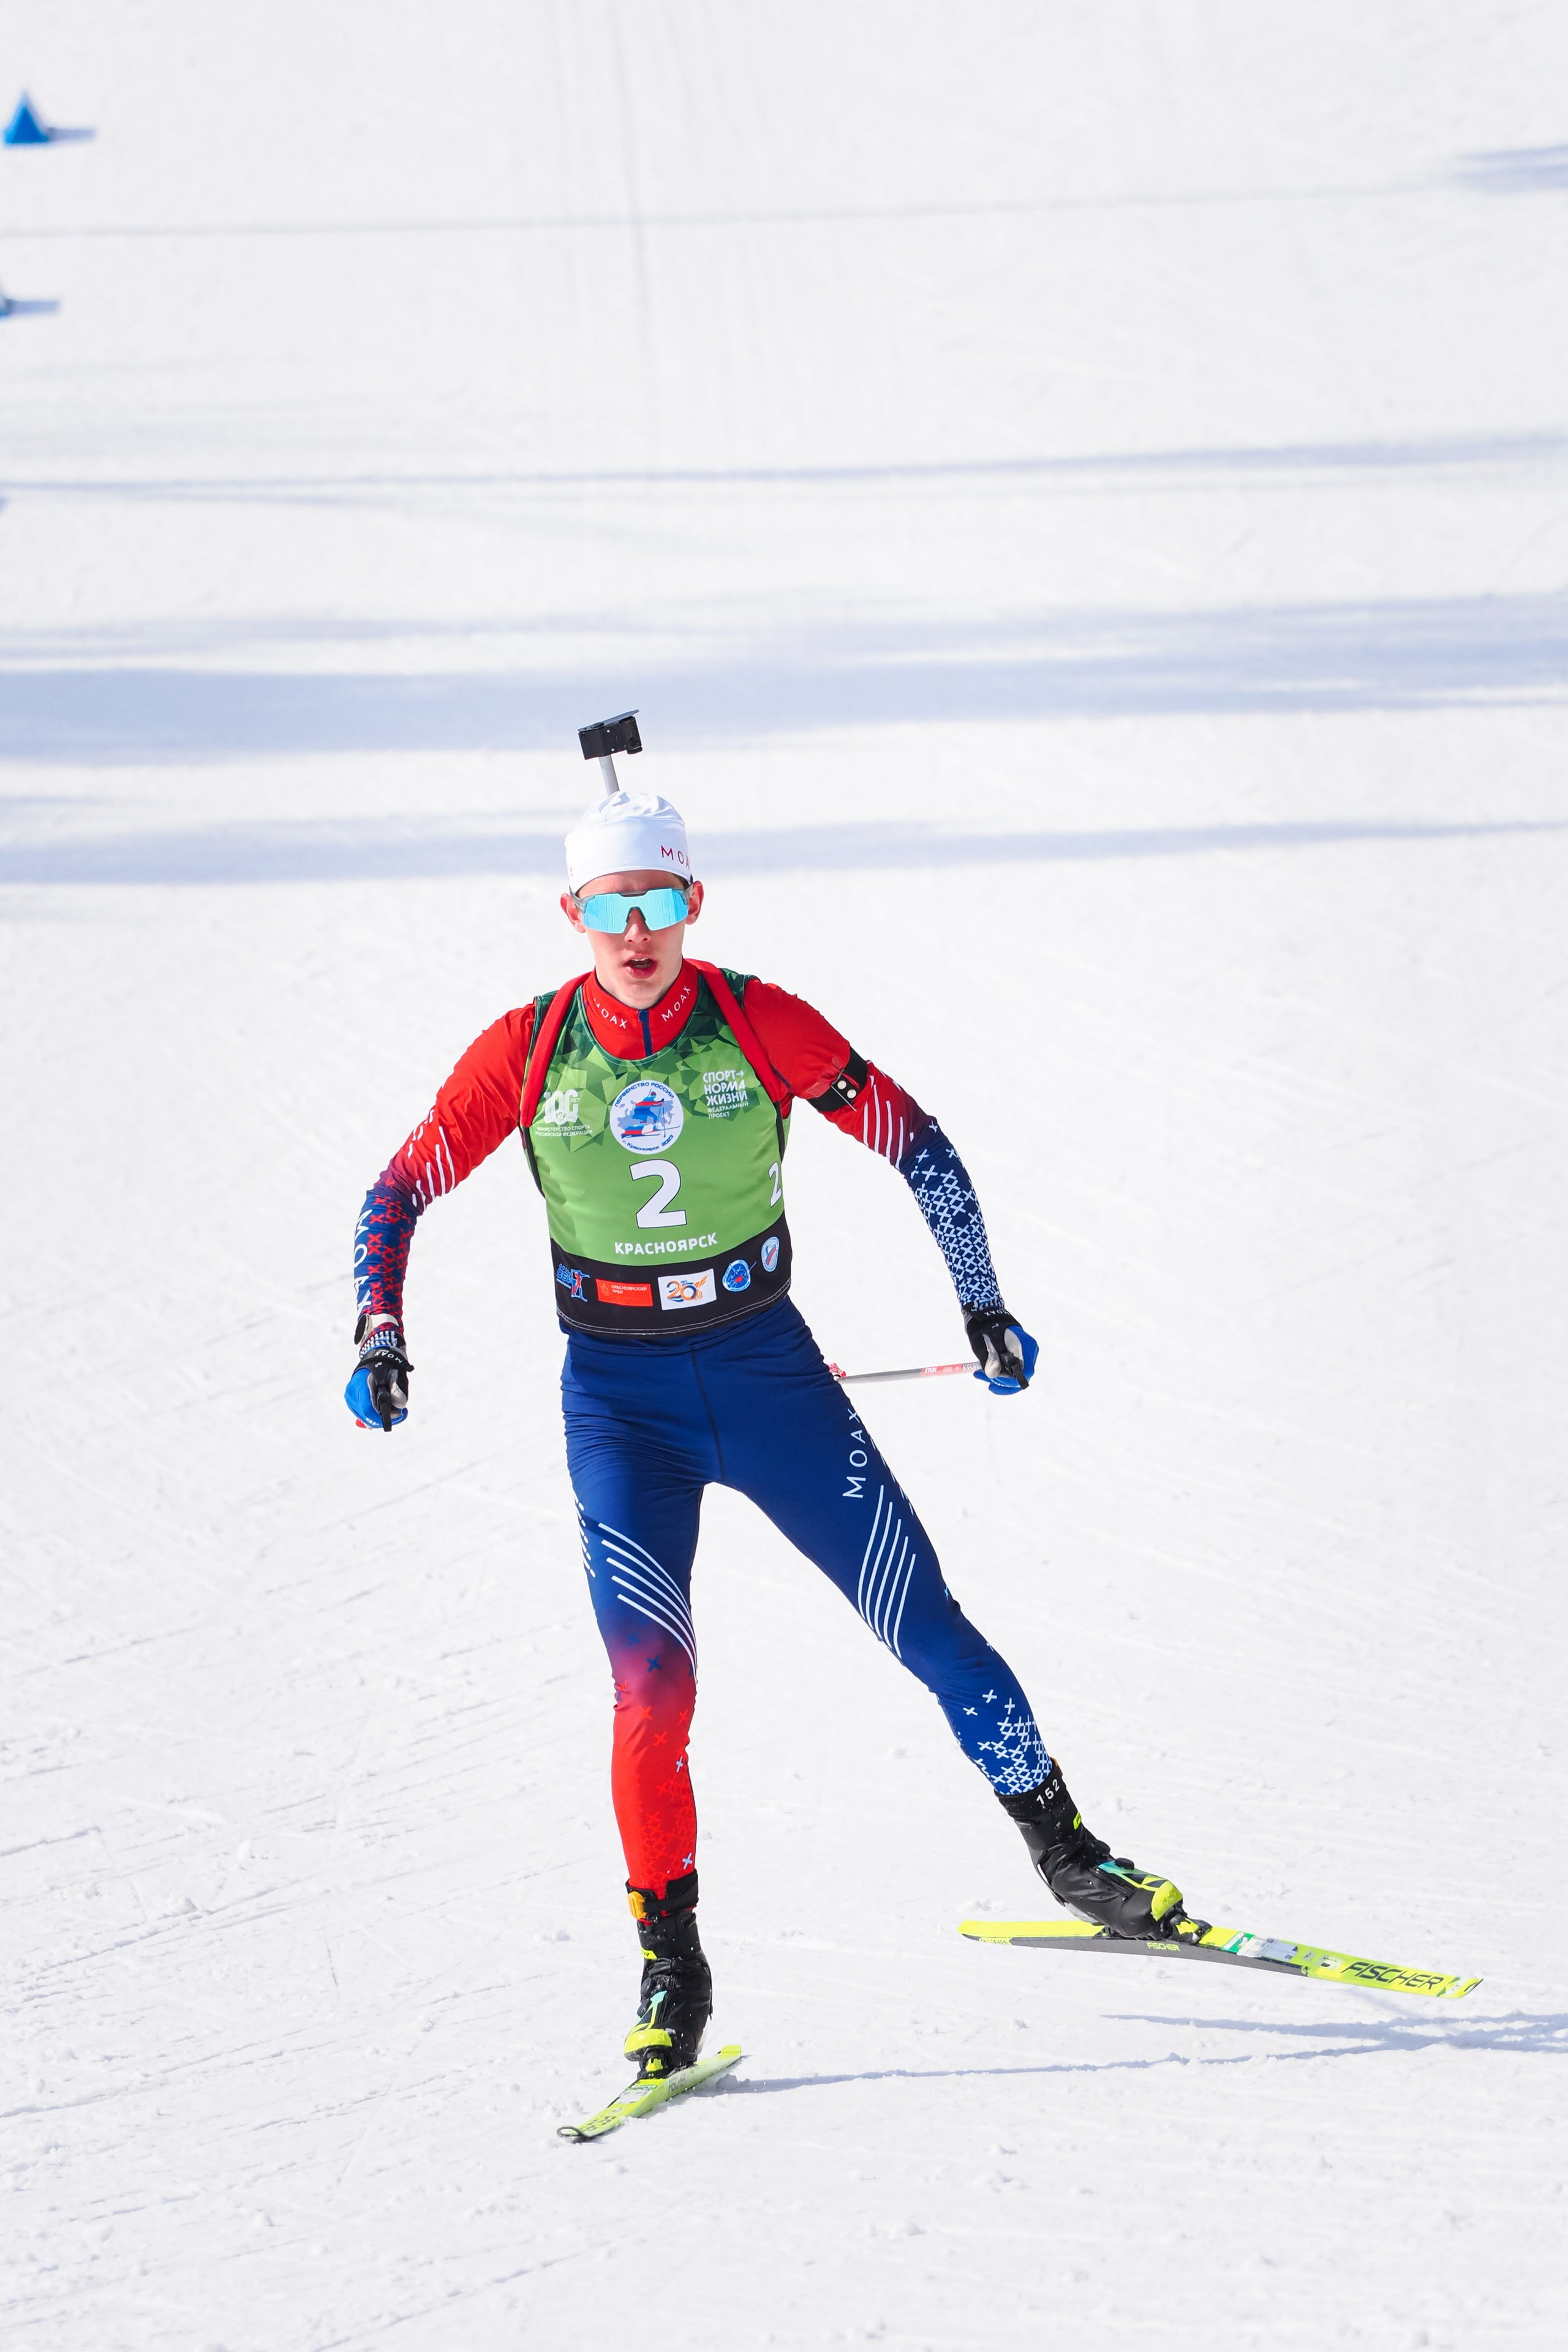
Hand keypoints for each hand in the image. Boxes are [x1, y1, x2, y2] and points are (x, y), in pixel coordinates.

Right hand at [345, 1314, 411, 1430]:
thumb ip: (397, 1389)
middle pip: (366, 1416)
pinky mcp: (351, 1400)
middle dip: (385, 1418)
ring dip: (380, 1416)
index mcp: (361, 1385)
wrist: (377, 1356)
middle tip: (402, 1412)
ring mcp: (350, 1397)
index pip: (367, 1410)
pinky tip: (385, 1407)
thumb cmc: (388, 1366)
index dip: (382, 1418)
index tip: (399, 1415)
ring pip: (365, 1417)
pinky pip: (363, 1413)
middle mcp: (352, 1392)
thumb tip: (401, 1405)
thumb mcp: (395, 1374)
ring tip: (395, 1407)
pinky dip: (374, 1414)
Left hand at [964, 1306, 1036, 1395]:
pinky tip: (986, 1374)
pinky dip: (1001, 1375)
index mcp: (1025, 1344)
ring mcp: (1027, 1354)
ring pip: (1017, 1377)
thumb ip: (989, 1359)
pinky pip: (1015, 1372)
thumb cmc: (987, 1327)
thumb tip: (992, 1375)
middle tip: (979, 1376)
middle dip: (1000, 1382)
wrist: (989, 1316)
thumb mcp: (984, 1342)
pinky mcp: (1021, 1357)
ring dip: (998, 1380)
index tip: (991, 1381)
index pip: (1026, 1371)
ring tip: (979, 1374)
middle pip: (1022, 1377)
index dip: (1010, 1381)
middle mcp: (1030, 1350)